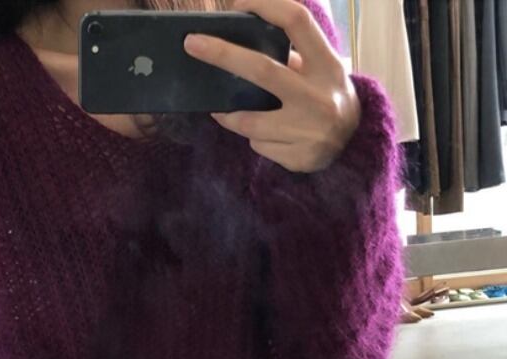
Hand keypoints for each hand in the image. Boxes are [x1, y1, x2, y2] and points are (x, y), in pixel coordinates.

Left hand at [183, 0, 361, 173]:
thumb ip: (290, 56)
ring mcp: (308, 129)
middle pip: (262, 70)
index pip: (296, 22)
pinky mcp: (299, 157)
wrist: (354, 144)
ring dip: (231, 115)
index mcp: (326, 63)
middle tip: (192, 44)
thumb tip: (238, 41)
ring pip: (250, 122)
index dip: (265, 6)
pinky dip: (256, 140)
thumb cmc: (327, 96)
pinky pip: (260, 146)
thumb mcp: (322, 69)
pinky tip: (268, 137)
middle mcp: (318, 95)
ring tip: (222, 110)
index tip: (235, 4)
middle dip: (223, 55)